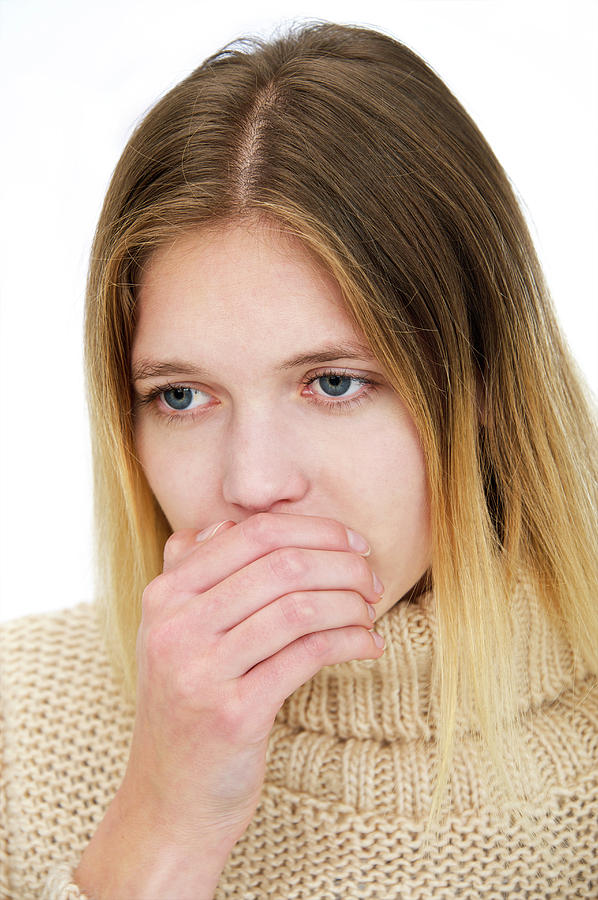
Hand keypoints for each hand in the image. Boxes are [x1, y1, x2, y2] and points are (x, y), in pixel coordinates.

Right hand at [126, 512, 384, 847]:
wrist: (168, 800)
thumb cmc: (186, 707)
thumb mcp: (171, 634)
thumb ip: (192, 573)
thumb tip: (227, 523)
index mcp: (164, 594)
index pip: (253, 534)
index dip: (316, 531)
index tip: (354, 543)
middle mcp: (174, 626)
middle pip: (282, 565)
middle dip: (343, 564)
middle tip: (372, 578)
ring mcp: (200, 671)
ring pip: (299, 607)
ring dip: (351, 603)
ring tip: (370, 612)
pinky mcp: (233, 714)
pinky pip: (308, 655)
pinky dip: (351, 641)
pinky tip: (369, 645)